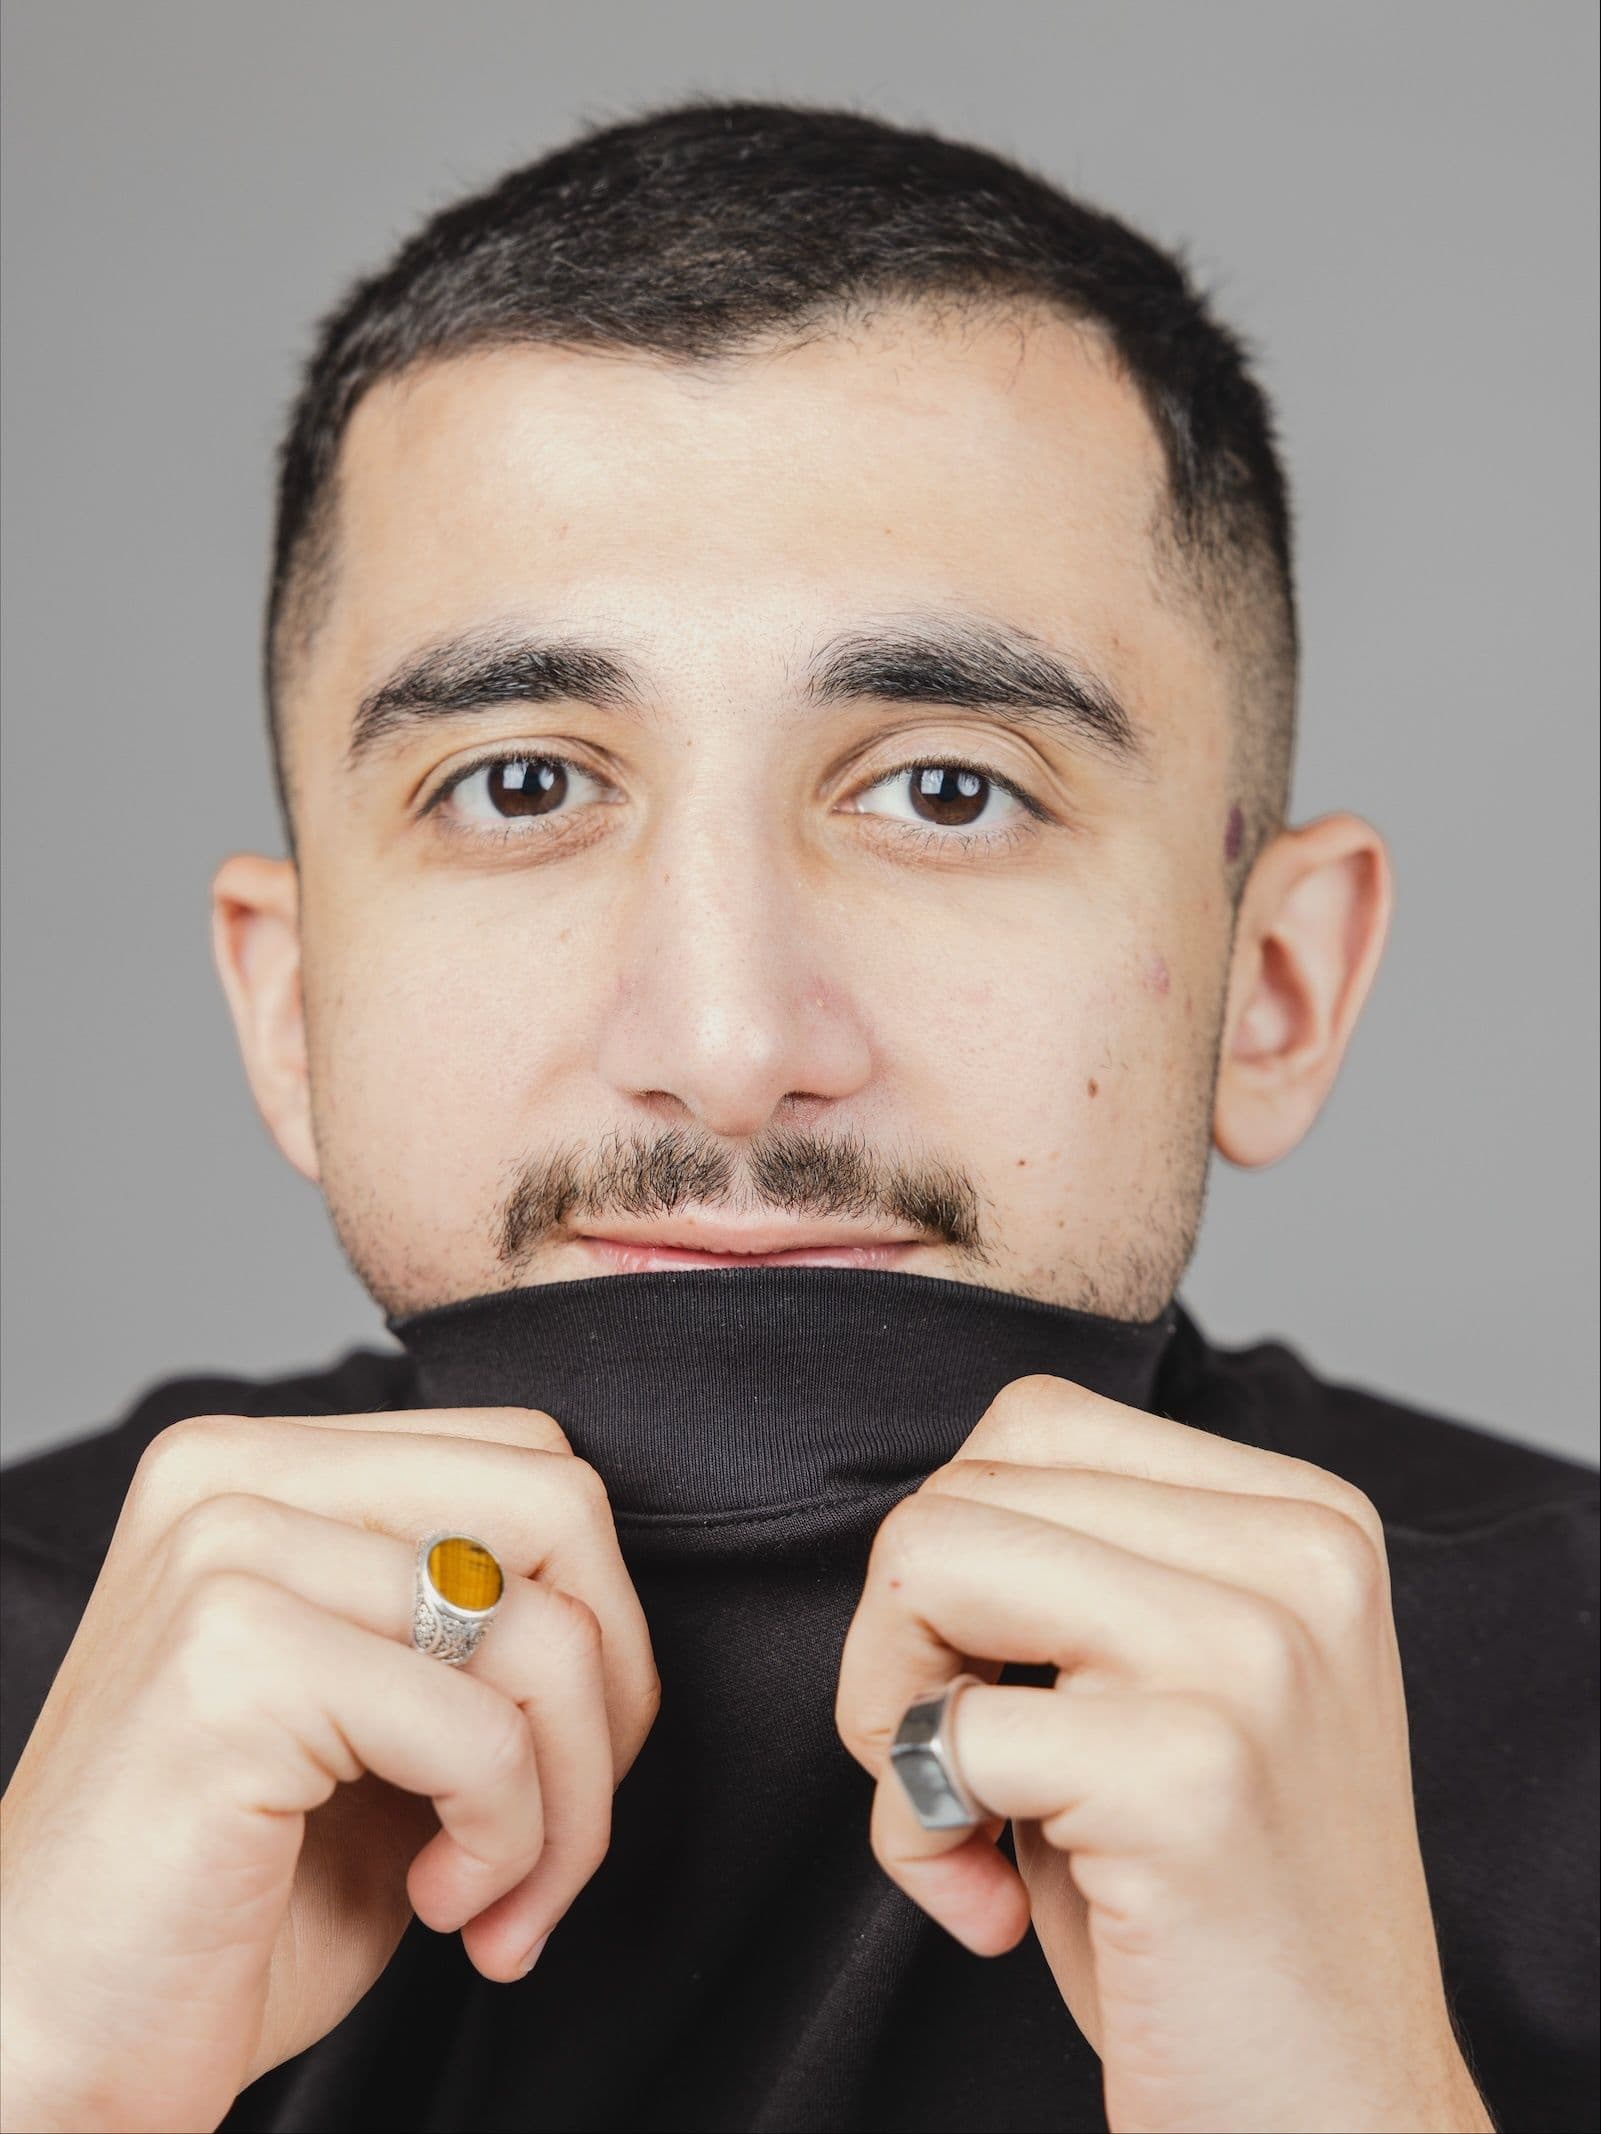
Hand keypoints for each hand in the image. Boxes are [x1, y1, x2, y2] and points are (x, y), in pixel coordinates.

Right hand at [0, 1404, 658, 2133]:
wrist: (57, 2051)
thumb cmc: (226, 1897)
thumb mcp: (379, 1714)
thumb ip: (474, 1617)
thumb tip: (618, 1602)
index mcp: (263, 1465)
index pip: (529, 1459)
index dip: (597, 1614)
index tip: (569, 1754)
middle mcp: (232, 1479)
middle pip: (558, 1509)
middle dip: (612, 1692)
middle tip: (562, 1828)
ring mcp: (224, 1558)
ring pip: (544, 1630)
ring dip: (571, 1800)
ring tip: (497, 1893)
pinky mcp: (233, 1665)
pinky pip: (484, 1736)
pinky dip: (510, 1843)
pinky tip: (440, 1902)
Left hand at [835, 1374, 1494, 2133]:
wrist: (1335, 2118)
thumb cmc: (1218, 1908)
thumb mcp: (1182, 1684)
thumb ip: (1092, 1565)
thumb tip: (925, 1513)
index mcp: (1308, 1519)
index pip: (1033, 1421)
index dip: (961, 1556)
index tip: (998, 1684)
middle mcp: (1298, 1560)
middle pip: (966, 1483)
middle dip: (904, 1631)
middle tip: (962, 1764)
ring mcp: (1250, 1658)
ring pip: (928, 1559)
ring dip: (889, 1708)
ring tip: (966, 1817)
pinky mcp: (1187, 1774)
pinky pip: (940, 1732)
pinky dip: (913, 1831)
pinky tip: (990, 1909)